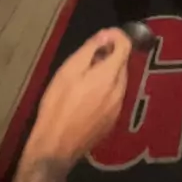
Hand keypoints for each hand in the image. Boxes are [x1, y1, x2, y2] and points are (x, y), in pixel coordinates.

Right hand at [24, 28, 131, 166]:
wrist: (55, 146)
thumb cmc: (58, 104)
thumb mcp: (69, 70)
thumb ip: (90, 50)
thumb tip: (106, 35)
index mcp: (110, 76)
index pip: (126, 46)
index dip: (116, 35)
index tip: (102, 35)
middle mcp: (120, 91)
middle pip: (122, 63)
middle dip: (110, 54)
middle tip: (88, 57)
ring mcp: (118, 108)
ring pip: (119, 81)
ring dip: (108, 72)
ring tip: (85, 77)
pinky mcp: (112, 122)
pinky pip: (114, 97)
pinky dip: (106, 89)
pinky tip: (87, 97)